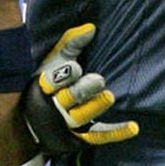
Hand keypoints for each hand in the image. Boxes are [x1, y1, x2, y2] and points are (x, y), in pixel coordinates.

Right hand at [21, 23, 139, 154]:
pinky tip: (134, 127)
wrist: (30, 125)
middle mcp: (56, 106)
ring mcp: (68, 124)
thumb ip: (70, 44)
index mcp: (46, 86)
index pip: (55, 80)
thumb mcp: (52, 63)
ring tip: (108, 96)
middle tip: (98, 81)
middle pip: (70, 97)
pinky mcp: (81, 137)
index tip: (76, 69)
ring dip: (96, 106)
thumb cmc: (47, 85)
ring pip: (82, 116)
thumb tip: (91, 28)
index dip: (65, 75)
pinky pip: (100, 135)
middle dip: (83, 89)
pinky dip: (117, 132)